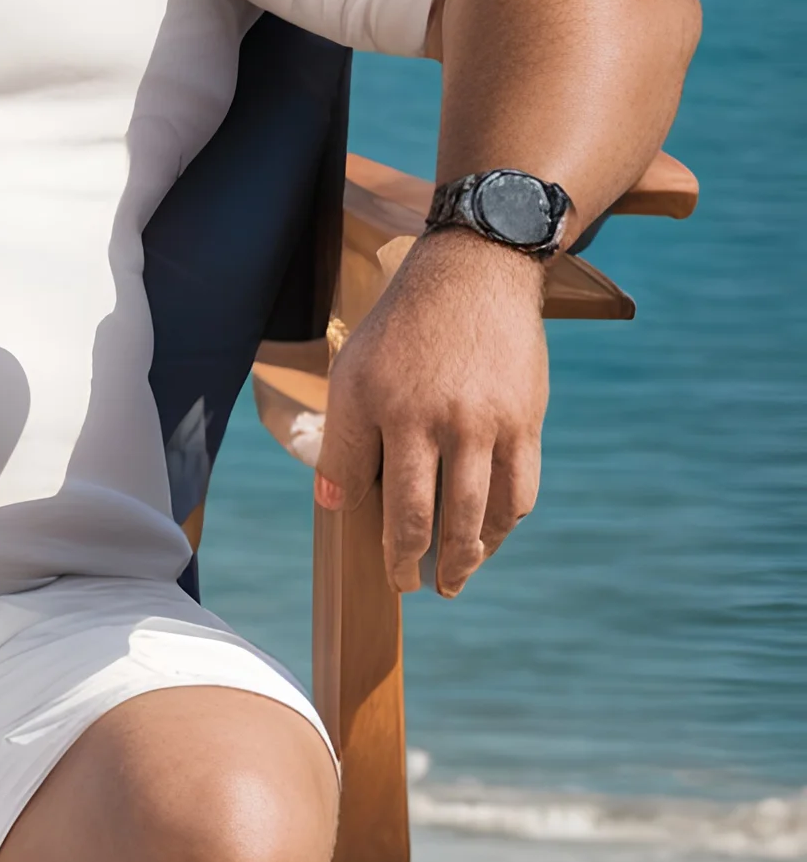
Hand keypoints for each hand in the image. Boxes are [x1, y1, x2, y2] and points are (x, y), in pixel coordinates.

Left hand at [313, 228, 547, 596]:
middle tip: (416, 586)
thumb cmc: (403, 330)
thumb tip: (334, 505)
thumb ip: (344, 442)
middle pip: (436, 518)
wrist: (473, 275)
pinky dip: (506, 525)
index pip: (390, 504)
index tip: (390, 573)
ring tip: (457, 577)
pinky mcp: (526, 420)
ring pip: (485, 515)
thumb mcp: (354, 374)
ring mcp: (491, 422)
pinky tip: (491, 538)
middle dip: (421, 564)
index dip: (389, 551)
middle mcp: (445, 421)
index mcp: (395, 411)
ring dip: (471, 557)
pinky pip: (521, 491)